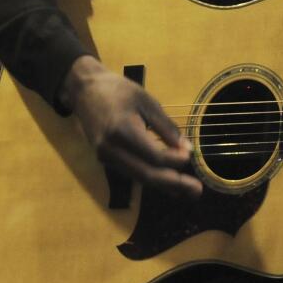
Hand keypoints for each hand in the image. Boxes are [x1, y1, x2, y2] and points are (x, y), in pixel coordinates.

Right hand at [61, 55, 201, 198]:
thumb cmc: (118, 91)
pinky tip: (169, 183)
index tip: (191, 157)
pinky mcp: (105, 160)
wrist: (84, 91)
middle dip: (174, 183)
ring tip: (188, 192)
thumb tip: (186, 149)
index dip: (174, 160)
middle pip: (146, 174)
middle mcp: (111, 149)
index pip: (153, 156)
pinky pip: (132, 173)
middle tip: (197, 190)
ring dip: (165, 185)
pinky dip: (151, 179)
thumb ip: (166, 127)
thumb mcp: (146, 102)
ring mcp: (106, 157)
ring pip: (139, 177)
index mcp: (122, 131)